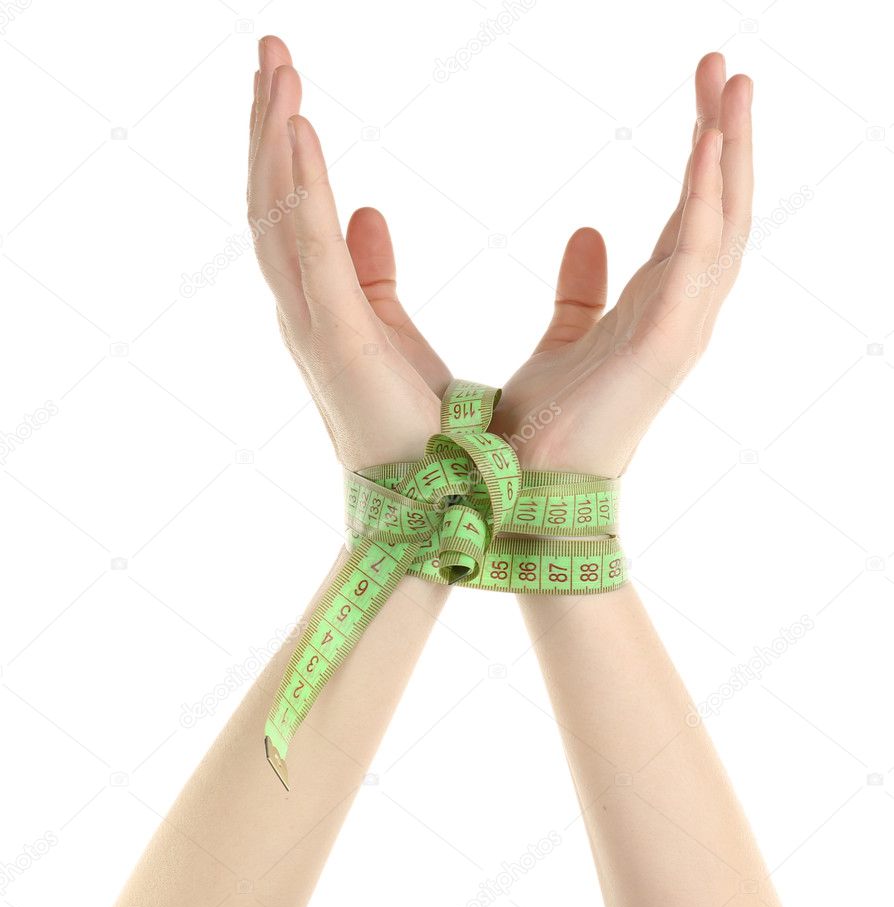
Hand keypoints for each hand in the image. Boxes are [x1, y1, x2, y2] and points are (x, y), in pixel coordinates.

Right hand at [248, 36, 449, 468]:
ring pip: (279, 216)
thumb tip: (368, 215)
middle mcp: (308, 314)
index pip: (295, 216)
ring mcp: (316, 328)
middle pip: (275, 204)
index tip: (289, 93)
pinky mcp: (339, 341)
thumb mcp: (397, 335)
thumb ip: (377, 277)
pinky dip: (299, 191)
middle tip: (270, 52)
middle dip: (267, 127)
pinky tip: (296, 129)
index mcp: (326, 310)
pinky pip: (309, 251)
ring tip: (275, 67)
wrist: (439, 504)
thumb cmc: (424, 435)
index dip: (287, 153)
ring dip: (273, 140)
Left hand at [492, 53, 752, 477]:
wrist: (525, 488)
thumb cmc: (541, 425)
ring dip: (728, 157)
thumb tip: (587, 232)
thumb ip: (580, 290)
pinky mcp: (663, 348)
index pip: (687, 220)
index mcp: (650, 310)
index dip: (700, 158)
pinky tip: (708, 149)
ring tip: (732, 85)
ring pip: (720, 229)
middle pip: (716, 213)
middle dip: (725, 140)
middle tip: (727, 68)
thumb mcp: (562, 336)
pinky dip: (705, 204)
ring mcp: (676, 332)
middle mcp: (674, 317)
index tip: (700, 94)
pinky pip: (694, 262)